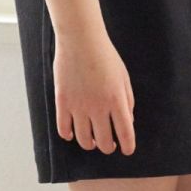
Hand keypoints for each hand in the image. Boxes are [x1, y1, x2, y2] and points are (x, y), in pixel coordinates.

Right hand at [54, 33, 135, 155]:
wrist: (80, 40)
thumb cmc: (105, 56)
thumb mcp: (124, 77)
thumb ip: (127, 101)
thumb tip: (127, 122)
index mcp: (117, 101)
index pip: (125, 134)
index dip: (127, 146)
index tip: (126, 150)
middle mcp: (98, 107)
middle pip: (104, 142)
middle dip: (108, 147)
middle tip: (108, 144)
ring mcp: (78, 106)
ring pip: (83, 140)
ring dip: (89, 144)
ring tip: (92, 141)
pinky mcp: (62, 102)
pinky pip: (63, 129)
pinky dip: (68, 135)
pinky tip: (72, 133)